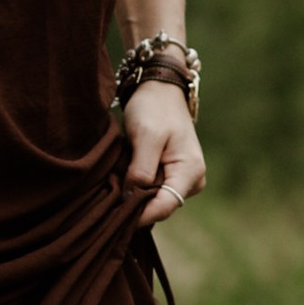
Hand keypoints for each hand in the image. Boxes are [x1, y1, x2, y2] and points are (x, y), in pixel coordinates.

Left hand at [120, 77, 204, 226]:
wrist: (160, 90)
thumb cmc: (154, 108)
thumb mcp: (146, 137)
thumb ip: (141, 171)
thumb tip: (130, 199)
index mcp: (190, 172)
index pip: (165, 207)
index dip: (140, 214)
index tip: (115, 213)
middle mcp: (192, 181)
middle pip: (159, 206)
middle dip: (135, 202)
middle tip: (111, 191)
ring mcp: (183, 179)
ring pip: (154, 199)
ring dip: (135, 192)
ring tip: (118, 177)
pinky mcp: (172, 175)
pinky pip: (153, 189)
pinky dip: (137, 184)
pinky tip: (125, 173)